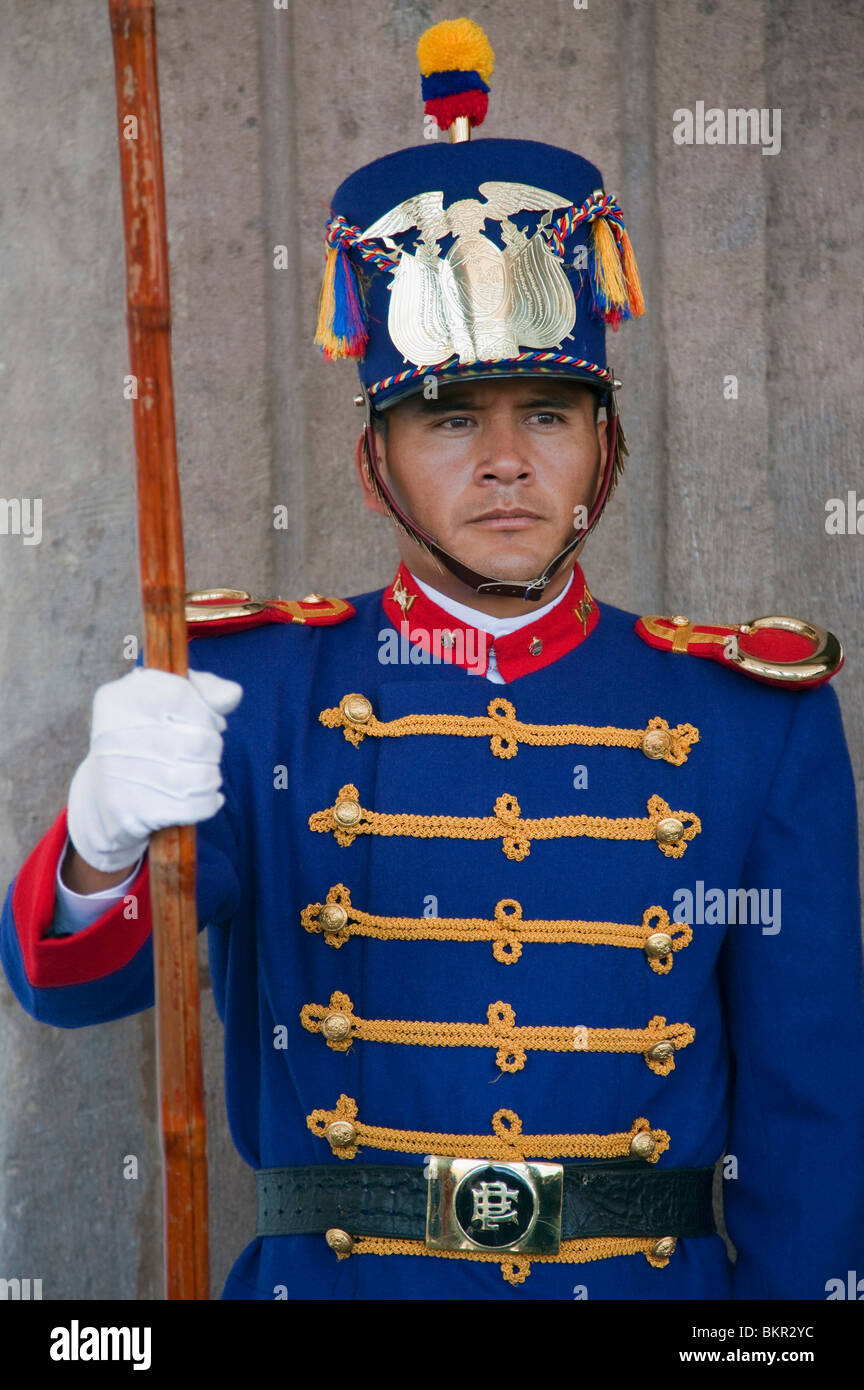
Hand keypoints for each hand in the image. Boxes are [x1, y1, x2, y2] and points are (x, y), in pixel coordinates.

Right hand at [67, 667, 242, 872]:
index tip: (211, 723)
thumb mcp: (164, 702)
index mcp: (118, 698)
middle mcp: (113, 734)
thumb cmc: (144, 740)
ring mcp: (119, 774)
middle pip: (199, 741)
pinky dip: (208, 803)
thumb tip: (232, 694)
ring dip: (212, 777)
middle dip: (213, 749)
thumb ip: (203, 690)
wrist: (103, 796)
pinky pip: (192, 807)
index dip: (208, 713)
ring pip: (201, 776)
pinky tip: (205, 798)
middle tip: (206, 755)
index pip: (182, 696)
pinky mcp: (130, 811)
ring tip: (205, 776)